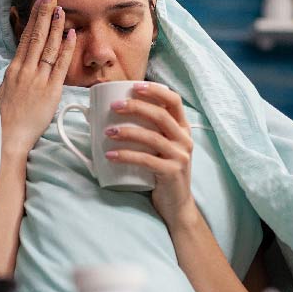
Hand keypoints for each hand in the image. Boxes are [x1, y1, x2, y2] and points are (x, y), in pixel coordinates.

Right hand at [0, 0, 75, 155]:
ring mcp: (37, 80)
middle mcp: (24, 71)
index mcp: (13, 70)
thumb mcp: (6, 92)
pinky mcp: (49, 92)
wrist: (7, 137)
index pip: (25, 38)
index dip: (33, 19)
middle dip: (44, 13)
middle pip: (35, 36)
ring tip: (61, 7)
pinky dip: (66, 49)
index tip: (39, 3)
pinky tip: (71, 34)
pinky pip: (59, 65)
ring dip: (55, 26)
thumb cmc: (5, 120)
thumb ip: (17, 77)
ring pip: (47, 47)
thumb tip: (23, 67)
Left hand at [104, 82, 197, 228]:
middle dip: (136, 107)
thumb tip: (116, 115)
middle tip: (114, 106)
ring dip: (127, 131)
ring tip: (107, 131)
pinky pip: (145, 160)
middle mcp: (185, 140)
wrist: (177, 205)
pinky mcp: (171, 172)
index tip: (135, 86)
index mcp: (183, 129)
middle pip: (161, 115)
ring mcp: (180, 156)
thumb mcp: (162, 149)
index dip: (155, 90)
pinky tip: (110, 155)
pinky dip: (126, 155)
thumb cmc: (163, 173)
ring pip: (152, 137)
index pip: (174, 101)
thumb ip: (150, 132)